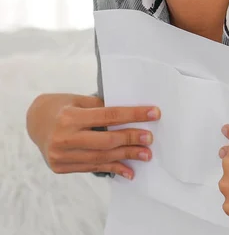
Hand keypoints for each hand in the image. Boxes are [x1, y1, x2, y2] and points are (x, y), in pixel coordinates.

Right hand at [27, 93, 160, 179]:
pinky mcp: (62, 167)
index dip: (134, 115)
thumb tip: (129, 115)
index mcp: (70, 116)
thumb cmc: (60, 105)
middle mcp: (65, 138)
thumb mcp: (78, 99)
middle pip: (106, 141)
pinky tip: (129, 171)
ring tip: (146, 154)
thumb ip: (100, 107)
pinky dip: (113, 169)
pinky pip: (93, 168)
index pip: (109, 115)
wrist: (34, 121)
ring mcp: (62, 156)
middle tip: (150, 138)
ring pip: (101, 158)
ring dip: (126, 157)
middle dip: (132, 139)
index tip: (154, 113)